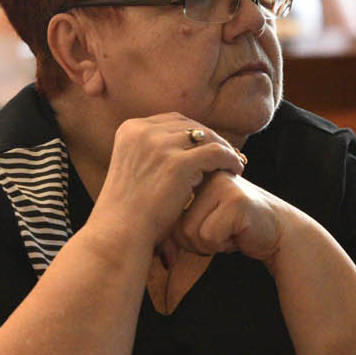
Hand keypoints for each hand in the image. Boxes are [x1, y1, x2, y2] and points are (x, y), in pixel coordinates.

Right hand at [90, 115, 245, 258]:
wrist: (119, 233)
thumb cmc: (129, 210)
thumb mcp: (135, 169)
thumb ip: (153, 153)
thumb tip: (184, 143)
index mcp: (130, 129)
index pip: (172, 121)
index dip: (194, 132)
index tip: (210, 145)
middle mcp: (143, 132)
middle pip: (189, 125)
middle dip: (211, 138)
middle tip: (228, 152)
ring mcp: (159, 146)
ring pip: (205, 136)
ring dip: (223, 147)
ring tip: (235, 162)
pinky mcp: (177, 164)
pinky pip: (215, 152)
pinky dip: (229, 159)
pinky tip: (236, 169)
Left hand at [169, 170, 286, 264]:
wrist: (277, 231)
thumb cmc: (232, 227)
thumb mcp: (198, 218)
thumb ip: (173, 219)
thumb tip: (147, 241)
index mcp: (193, 173)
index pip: (166, 214)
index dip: (183, 234)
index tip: (207, 228)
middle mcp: (206, 174)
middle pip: (176, 225)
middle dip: (195, 241)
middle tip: (219, 231)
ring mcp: (222, 185)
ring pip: (190, 232)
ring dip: (208, 244)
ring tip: (228, 231)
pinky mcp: (235, 201)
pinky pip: (208, 237)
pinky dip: (221, 245)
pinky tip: (237, 234)